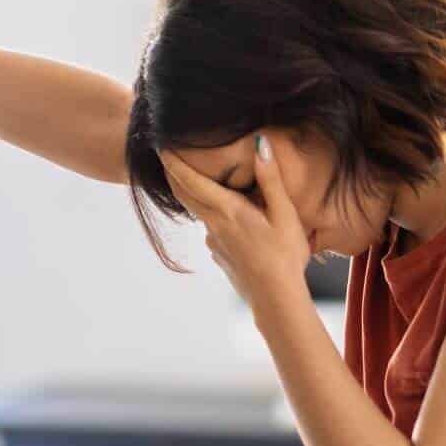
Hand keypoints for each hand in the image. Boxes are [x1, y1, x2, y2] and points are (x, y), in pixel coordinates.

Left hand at [158, 133, 312, 314]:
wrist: (276, 300)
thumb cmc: (284, 256)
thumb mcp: (284, 214)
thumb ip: (270, 179)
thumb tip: (261, 145)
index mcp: (227, 211)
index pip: (190, 180)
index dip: (174, 162)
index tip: (161, 146)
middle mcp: (214, 225)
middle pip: (184, 195)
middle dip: (173, 174)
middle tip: (167, 156)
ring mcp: (214, 242)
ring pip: (198, 212)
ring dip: (194, 194)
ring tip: (203, 180)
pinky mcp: (220, 255)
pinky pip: (212, 229)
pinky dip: (213, 215)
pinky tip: (230, 217)